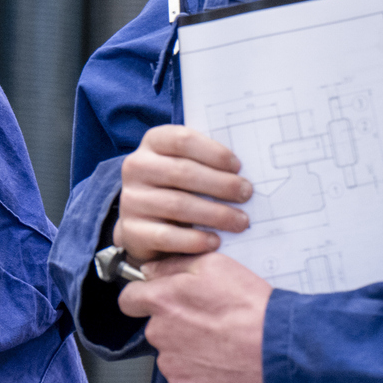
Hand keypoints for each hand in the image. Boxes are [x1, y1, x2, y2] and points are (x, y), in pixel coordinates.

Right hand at [115, 125, 251, 261]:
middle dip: (221, 184)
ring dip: (215, 214)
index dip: (214, 152)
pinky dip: (195, 240)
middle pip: (182, 172)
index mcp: (152, 144)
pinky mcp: (132, 230)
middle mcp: (136, 168)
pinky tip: (215, 241)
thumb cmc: (180, 187)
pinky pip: (166, 235)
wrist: (147, 223)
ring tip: (240, 221)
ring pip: (177, 204)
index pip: (182, 140)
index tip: (238, 167)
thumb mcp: (189, 165)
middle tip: (246, 194)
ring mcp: (131, 200)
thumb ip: (209, 160)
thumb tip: (251, 164)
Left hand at [118, 252, 270, 382]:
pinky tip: (221, 369)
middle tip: (210, 327)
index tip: (161, 303)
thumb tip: (149, 271)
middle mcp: (158, 334)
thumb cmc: (251, 307)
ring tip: (222, 348)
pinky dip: (198, 379)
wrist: (279, 349)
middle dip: (176, 327)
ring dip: (188, 353)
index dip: (144, 299)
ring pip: (171, 356)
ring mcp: (170, 366)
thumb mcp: (215, 265)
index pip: (129, 300)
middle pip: (156, 329)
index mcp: (161, 302)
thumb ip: (173, 265)